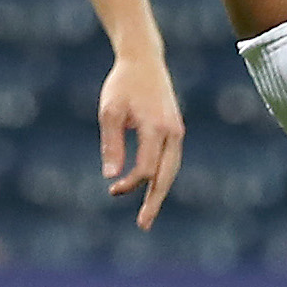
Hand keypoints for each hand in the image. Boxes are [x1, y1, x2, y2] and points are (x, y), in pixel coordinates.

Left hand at [97, 47, 184, 228]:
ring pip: (171, 170)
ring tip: (148, 214)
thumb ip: (111, 144)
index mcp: (156, 127)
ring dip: (159, 192)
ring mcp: (177, 131)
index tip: (113, 189)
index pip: (146, 168)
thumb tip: (111, 176)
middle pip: (166, 175)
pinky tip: (152, 189)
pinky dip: (162, 177)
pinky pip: (171, 160)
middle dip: (155, 201)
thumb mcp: (110, 111)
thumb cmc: (123, 84)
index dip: (131, 183)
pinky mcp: (175, 129)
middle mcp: (172, 132)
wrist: (144, 60)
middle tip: (143, 225)